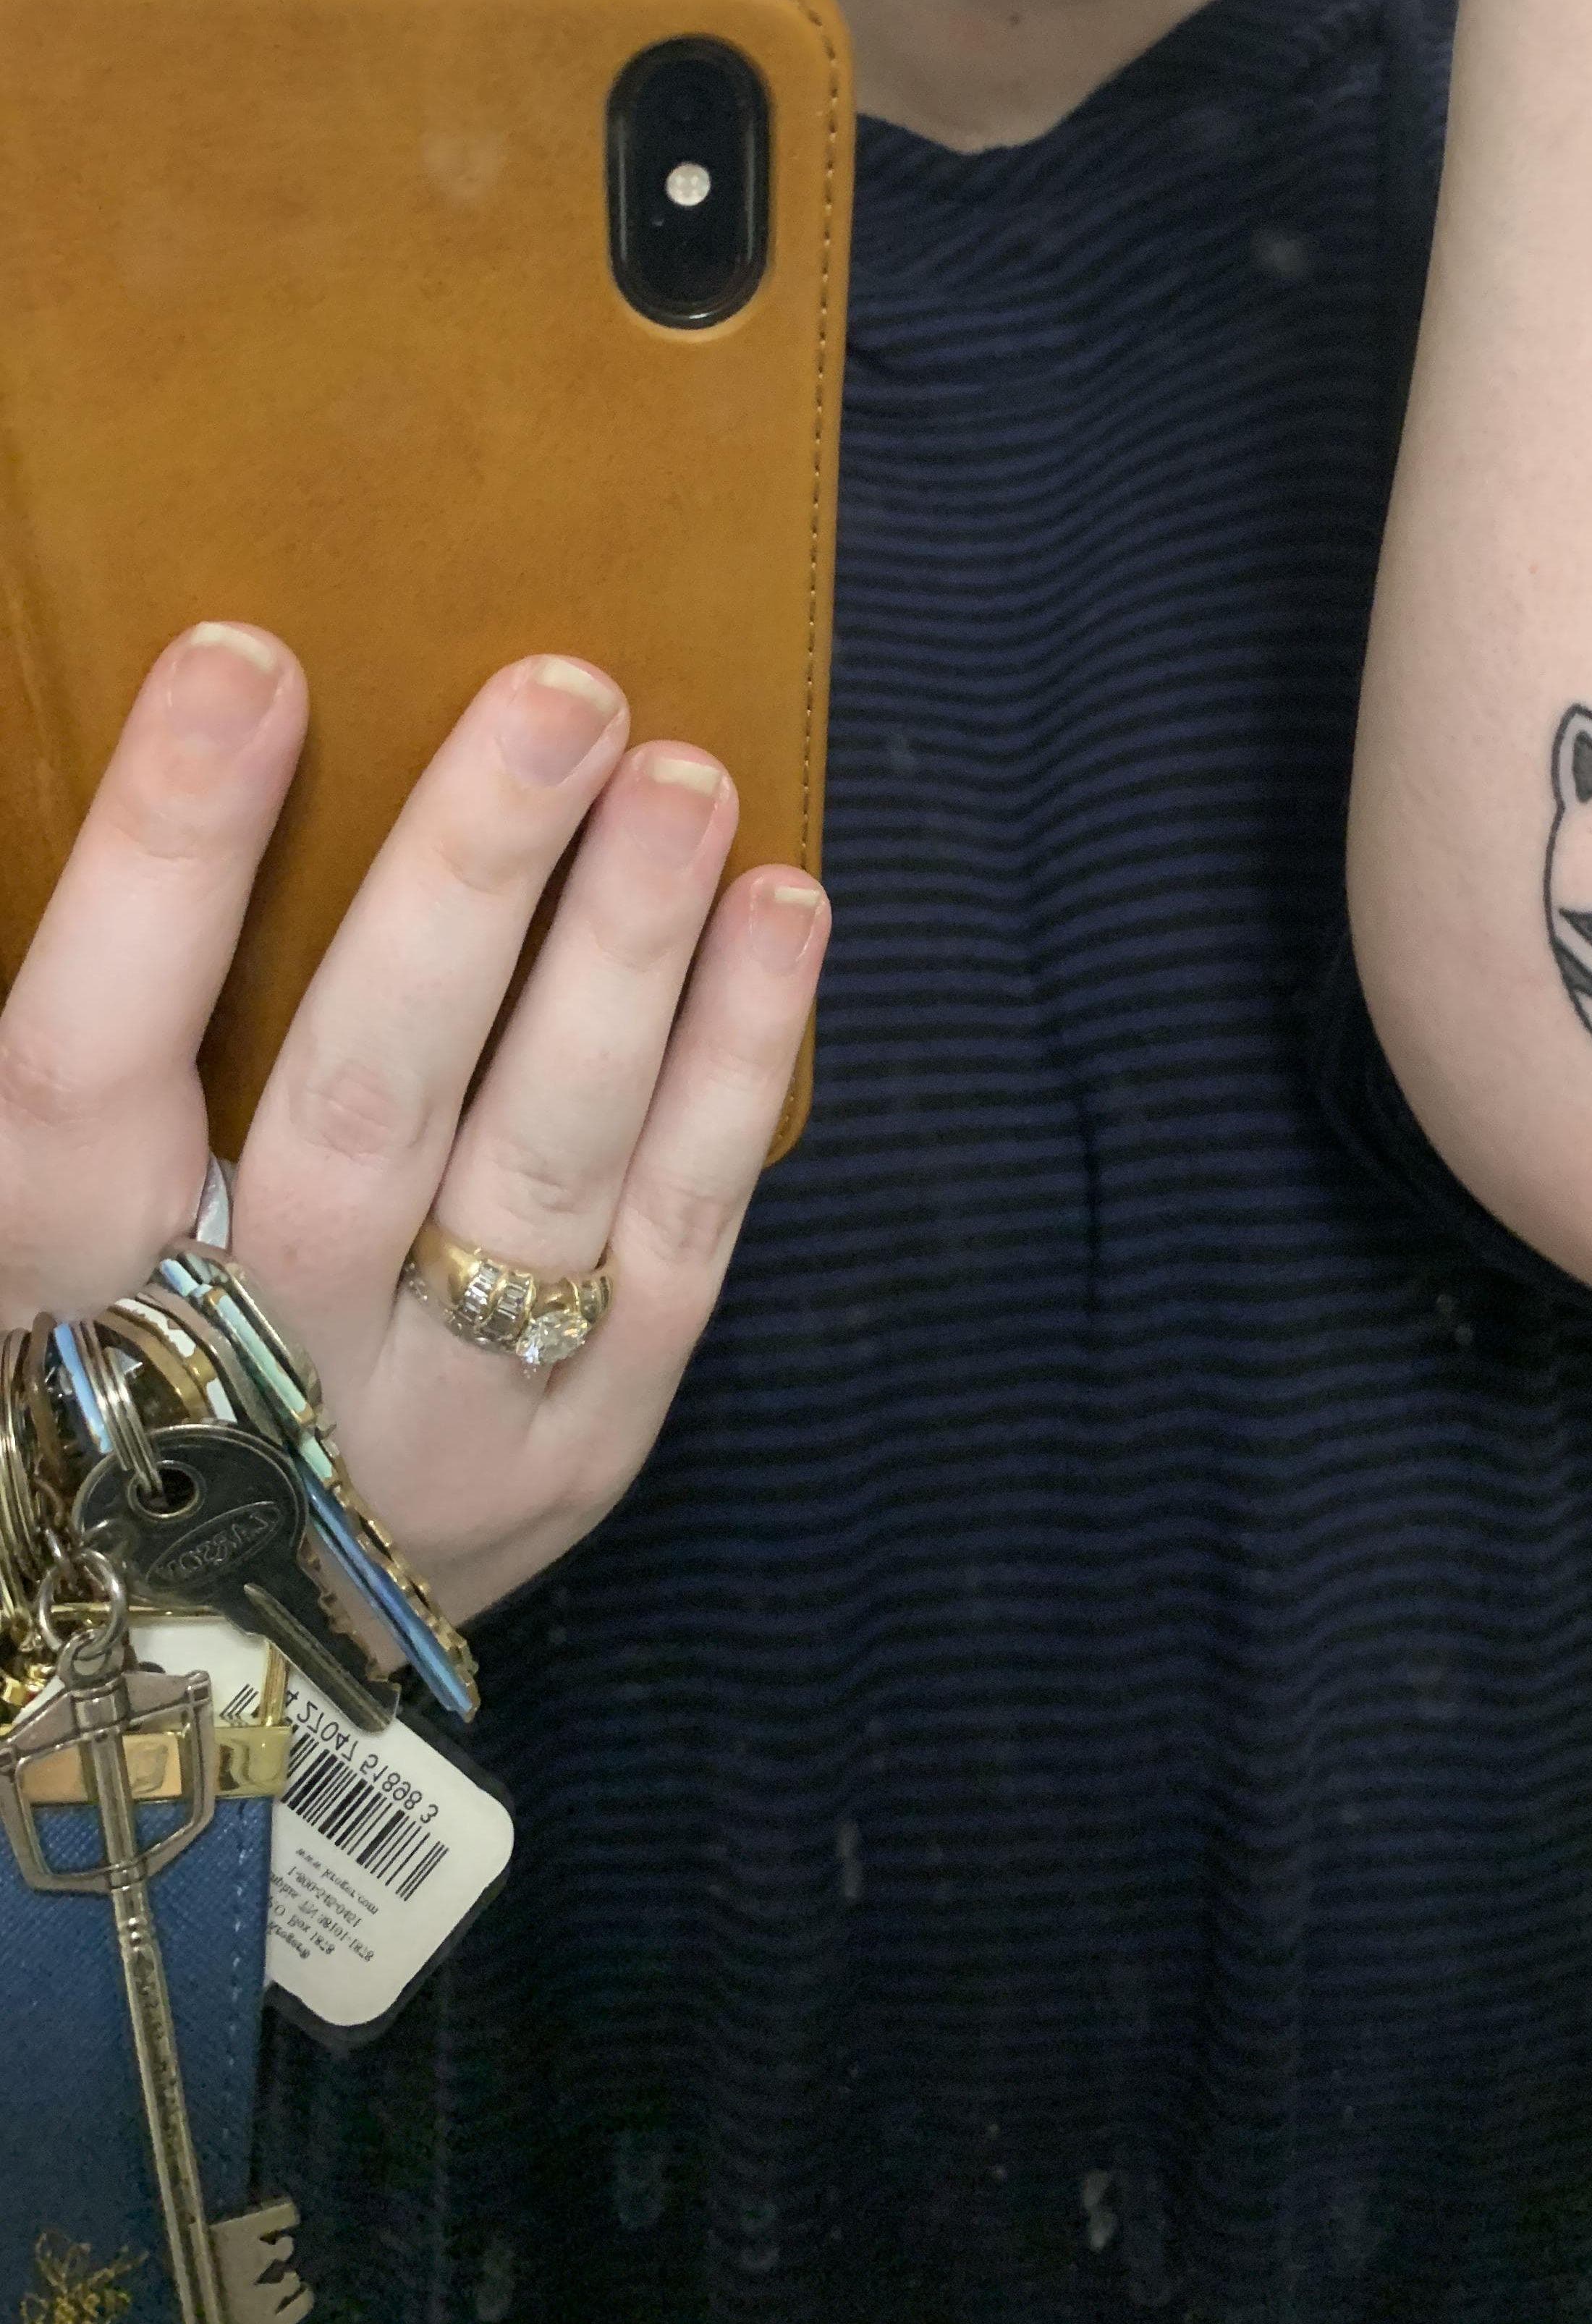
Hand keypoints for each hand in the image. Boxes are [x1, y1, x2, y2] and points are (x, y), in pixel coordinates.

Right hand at [0, 623, 828, 1620]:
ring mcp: (431, 1425)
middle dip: (467, 888)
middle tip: (563, 698)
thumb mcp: (26, 1246)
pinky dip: (737, 1078)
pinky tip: (783, 918)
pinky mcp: (575, 1452)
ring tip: (689, 782)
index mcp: (50, 1294)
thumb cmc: (90, 1373)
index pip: (87, 1064)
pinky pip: (675, 1249)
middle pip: (359, 1104)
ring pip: (541, 1171)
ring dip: (629, 962)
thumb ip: (88, 1065)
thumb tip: (209, 750)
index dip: (164, 863)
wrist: (186, 1664)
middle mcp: (246, 1373)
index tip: (249, 660)